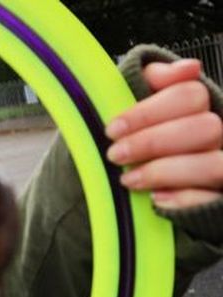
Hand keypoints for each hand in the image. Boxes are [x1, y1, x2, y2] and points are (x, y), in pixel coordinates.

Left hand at [105, 59, 222, 208]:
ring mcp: (219, 167)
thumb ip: (152, 80)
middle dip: (153, 142)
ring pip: (213, 165)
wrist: (130, 189)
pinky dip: (184, 199)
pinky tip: (156, 199)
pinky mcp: (216, 200)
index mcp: (197, 108)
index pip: (190, 95)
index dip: (149, 112)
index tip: (113, 129)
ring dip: (165, 171)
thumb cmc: (132, 140)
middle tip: (116, 155)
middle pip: (206, 128)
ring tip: (128, 180)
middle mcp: (217, 136)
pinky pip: (211, 199)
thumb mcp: (135, 106)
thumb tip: (187, 68)